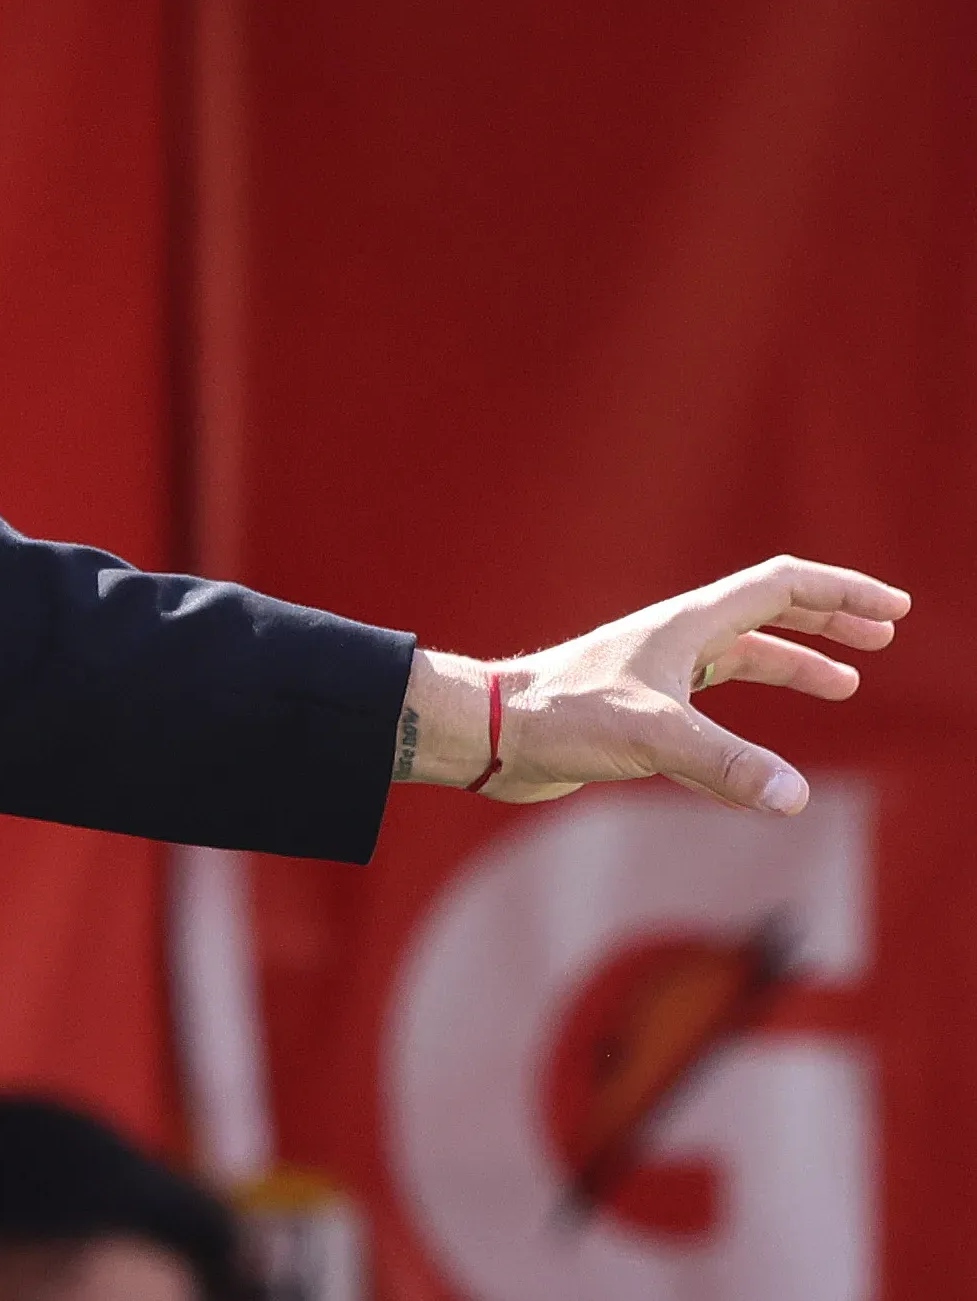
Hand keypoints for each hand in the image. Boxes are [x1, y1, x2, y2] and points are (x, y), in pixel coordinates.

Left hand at [398, 556, 910, 813]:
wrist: (493, 735)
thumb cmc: (561, 717)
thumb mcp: (653, 736)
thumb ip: (726, 764)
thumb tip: (794, 797)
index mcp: (687, 625)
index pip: (780, 588)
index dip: (840, 594)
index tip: (893, 610)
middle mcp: (675, 641)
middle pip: (767, 615)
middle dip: (828, 622)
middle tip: (884, 634)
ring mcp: (657, 676)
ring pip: (742, 660)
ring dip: (795, 664)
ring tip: (846, 685)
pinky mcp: (639, 714)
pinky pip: (713, 707)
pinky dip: (753, 717)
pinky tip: (766, 755)